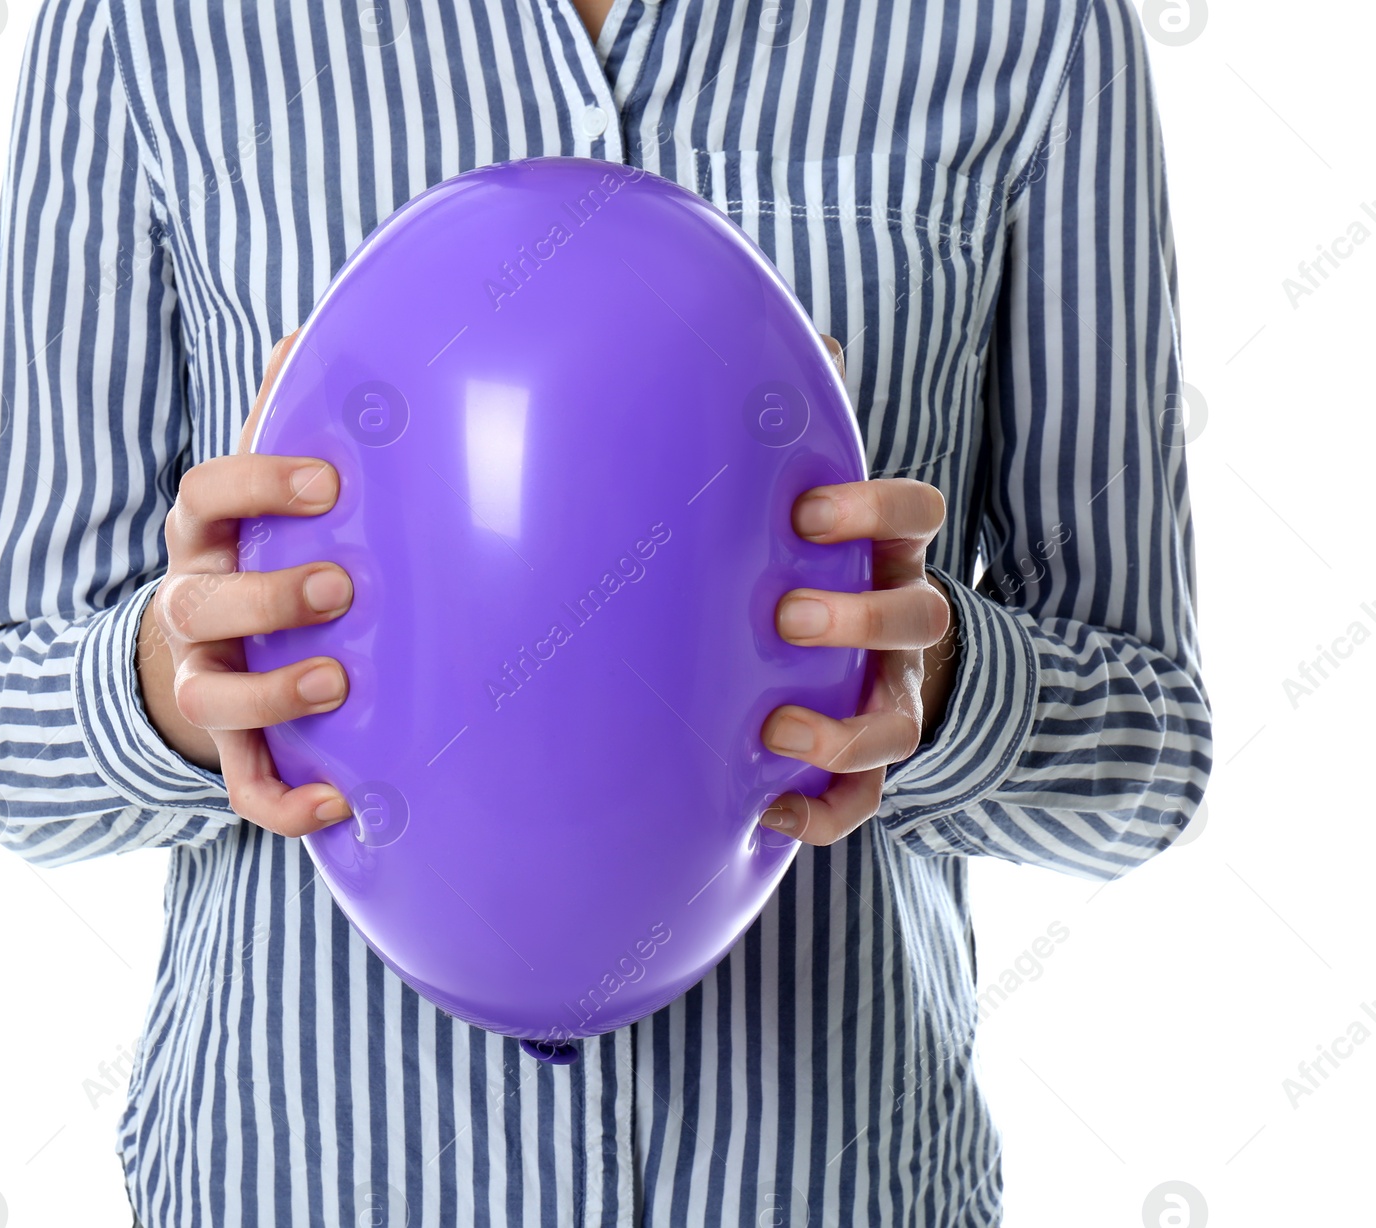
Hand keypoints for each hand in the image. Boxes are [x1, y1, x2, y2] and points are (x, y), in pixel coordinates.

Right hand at [136, 330, 353, 836]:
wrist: (195, 650)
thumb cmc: (253, 551)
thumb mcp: (259, 490)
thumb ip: (281, 418)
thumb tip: (307, 333)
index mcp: (205, 536)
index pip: (205, 496)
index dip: (257, 484)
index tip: (328, 481)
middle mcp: (192, 606)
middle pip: (203, 599)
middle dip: (267, 594)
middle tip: (340, 586)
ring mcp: (204, 680)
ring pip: (213, 697)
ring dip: (271, 693)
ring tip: (337, 682)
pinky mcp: (227, 746)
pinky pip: (242, 785)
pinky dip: (284, 802)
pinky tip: (345, 802)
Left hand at [758, 334, 959, 844]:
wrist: (873, 655)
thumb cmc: (827, 563)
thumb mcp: (820, 500)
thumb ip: (811, 427)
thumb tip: (808, 336)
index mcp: (890, 550)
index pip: (918, 512)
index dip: (878, 508)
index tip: (807, 512)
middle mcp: (906, 620)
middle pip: (918, 613)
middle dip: (860, 616)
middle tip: (789, 616)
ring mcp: (895, 694)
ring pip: (901, 722)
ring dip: (845, 729)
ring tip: (778, 729)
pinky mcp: (869, 759)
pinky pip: (864, 800)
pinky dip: (824, 814)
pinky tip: (764, 813)